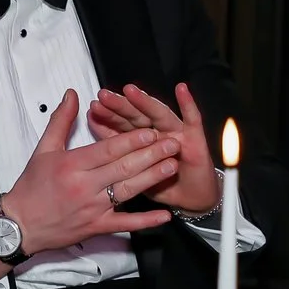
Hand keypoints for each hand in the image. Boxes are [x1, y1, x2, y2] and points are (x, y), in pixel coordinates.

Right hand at [0, 91, 177, 266]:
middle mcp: (84, 186)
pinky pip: (125, 224)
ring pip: (127, 191)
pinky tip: (164, 215)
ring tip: (172, 166)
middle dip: (151, 154)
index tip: (152, 130)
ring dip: (152, 178)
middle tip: (173, 143)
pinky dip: (145, 221)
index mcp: (72, 165)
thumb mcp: (43, 150)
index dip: (132, 140)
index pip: (108, 149)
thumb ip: (61, 120)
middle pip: (123, 168)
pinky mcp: (96, 227)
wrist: (20, 225)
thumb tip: (72, 94)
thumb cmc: (32, 186)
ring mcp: (92, 209)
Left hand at [89, 81, 220, 213]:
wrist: (192, 199)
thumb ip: (117, 148)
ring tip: (130, 91)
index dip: (109, 116)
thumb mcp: (135, 170)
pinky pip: (193, 119)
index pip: (123, 124)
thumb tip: (93, 126)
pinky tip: (181, 89)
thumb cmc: (163, 183)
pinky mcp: (196, 138)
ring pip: (159, 114)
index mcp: (143, 139)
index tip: (93, 107)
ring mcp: (177, 132)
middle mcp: (159, 131)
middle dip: (120, 106)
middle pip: (137, 117)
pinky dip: (188, 104)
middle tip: (104, 96)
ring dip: (145, 102)